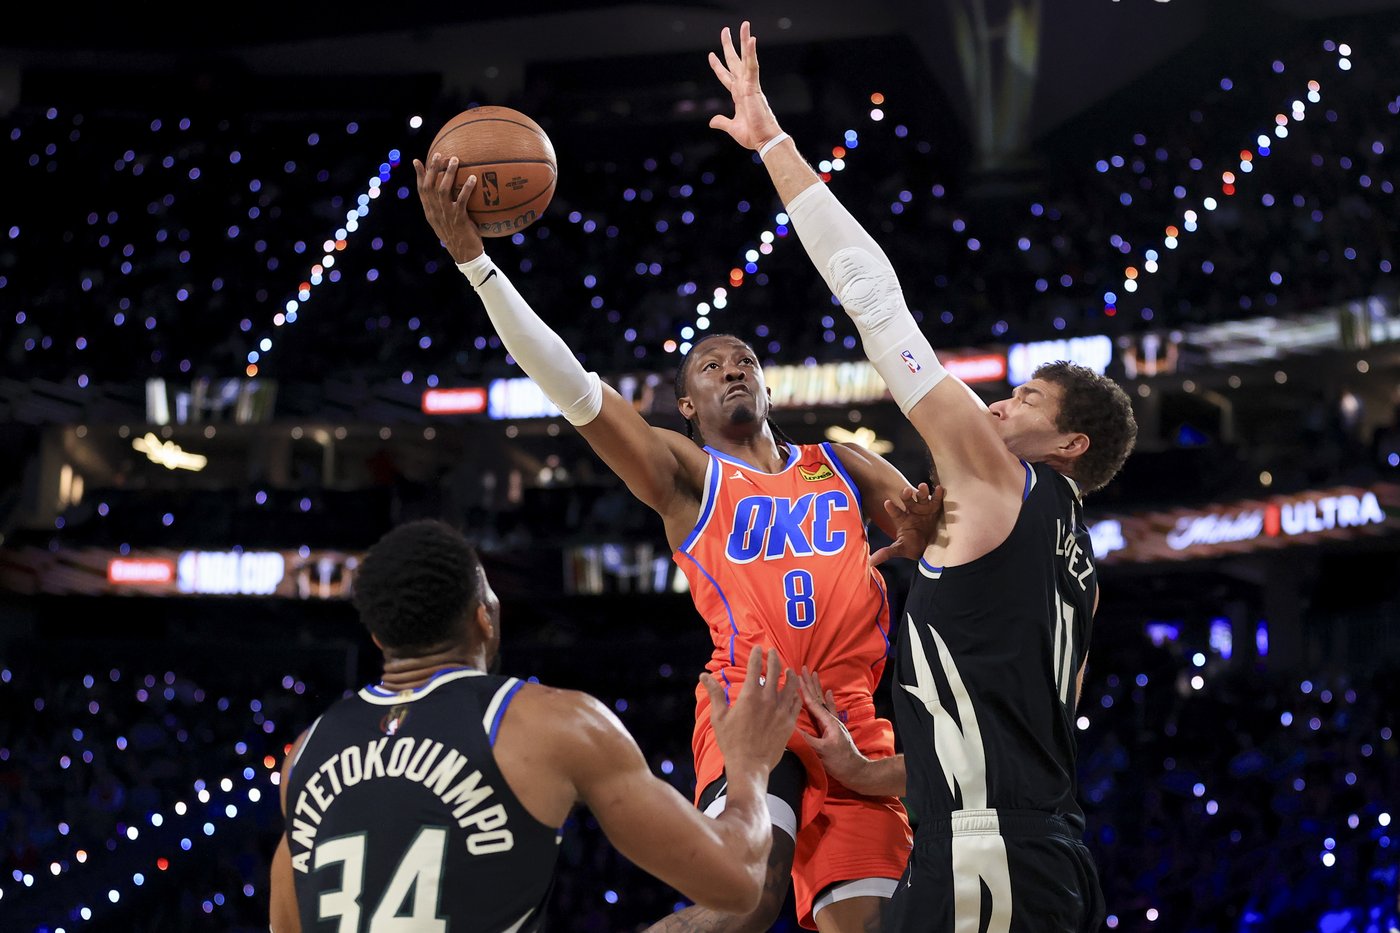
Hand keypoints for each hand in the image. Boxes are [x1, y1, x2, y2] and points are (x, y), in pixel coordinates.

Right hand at [413, 153, 484, 264]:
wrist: (466, 255)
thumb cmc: (459, 236)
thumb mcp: (448, 221)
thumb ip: (444, 207)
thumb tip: (449, 192)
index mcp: (430, 212)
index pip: (421, 191)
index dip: (419, 175)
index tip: (417, 160)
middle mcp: (435, 212)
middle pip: (429, 186)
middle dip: (432, 169)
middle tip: (439, 154)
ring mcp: (446, 215)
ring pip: (442, 190)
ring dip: (448, 174)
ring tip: (455, 160)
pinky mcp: (459, 219)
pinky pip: (462, 200)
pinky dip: (467, 188)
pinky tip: (473, 178)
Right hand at [702, 646, 800, 771]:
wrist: (749, 765)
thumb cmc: (731, 742)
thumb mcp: (719, 716)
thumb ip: (715, 693)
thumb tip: (704, 675)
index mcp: (749, 696)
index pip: (755, 667)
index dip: (756, 655)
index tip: (757, 648)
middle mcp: (768, 699)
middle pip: (775, 671)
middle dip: (773, 658)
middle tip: (772, 652)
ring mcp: (781, 710)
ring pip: (790, 685)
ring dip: (788, 674)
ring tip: (788, 669)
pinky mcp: (789, 722)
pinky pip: (796, 702)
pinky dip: (796, 693)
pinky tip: (794, 691)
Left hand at [707, 21, 784, 150]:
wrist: (764, 141)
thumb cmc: (753, 135)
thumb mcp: (732, 128)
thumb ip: (722, 122)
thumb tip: (711, 121)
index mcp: (739, 95)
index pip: (726, 76)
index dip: (718, 66)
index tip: (711, 55)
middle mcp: (744, 87)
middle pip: (735, 61)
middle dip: (729, 45)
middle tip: (726, 30)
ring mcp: (750, 86)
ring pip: (746, 58)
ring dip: (744, 41)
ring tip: (744, 25)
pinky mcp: (754, 88)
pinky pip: (753, 67)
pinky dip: (752, 53)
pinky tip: (751, 39)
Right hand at [795, 667, 869, 788]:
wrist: (855, 771)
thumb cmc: (839, 762)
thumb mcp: (821, 751)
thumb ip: (807, 739)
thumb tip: (790, 728)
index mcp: (827, 722)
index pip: (813, 702)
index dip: (804, 689)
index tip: (797, 675)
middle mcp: (831, 719)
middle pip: (818, 698)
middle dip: (810, 683)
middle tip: (804, 668)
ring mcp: (833, 723)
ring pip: (823, 701)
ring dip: (817, 688)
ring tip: (814, 675)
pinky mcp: (835, 729)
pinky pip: (829, 710)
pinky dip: (828, 700)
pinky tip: (829, 693)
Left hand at [870, 482, 945, 566]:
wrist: (931, 548)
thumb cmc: (913, 546)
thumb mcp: (901, 549)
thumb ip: (887, 552)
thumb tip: (871, 562)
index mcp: (902, 519)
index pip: (895, 512)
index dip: (891, 508)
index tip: (887, 503)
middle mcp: (912, 511)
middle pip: (908, 501)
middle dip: (907, 495)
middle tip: (906, 491)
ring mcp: (924, 509)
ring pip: (921, 498)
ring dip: (922, 492)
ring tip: (922, 487)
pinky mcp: (935, 509)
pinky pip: (936, 500)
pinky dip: (938, 494)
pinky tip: (939, 488)